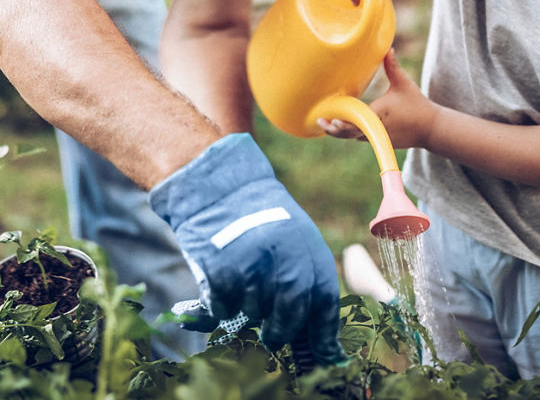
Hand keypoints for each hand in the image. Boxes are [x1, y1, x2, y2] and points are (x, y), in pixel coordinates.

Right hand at [149, 133, 343, 363]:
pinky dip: (221, 305)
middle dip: (281, 330)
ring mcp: (251, 265)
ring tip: (241, 285)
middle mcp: (283, 257)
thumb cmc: (257, 217)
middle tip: (273, 335)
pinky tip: (220, 282)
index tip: (324, 354)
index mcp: (308, 248)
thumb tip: (320, 338)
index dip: (323, 334)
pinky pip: (223, 309)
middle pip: (290, 314)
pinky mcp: (219, 271)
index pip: (323, 302)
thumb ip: (305, 279)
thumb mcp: (293, 238)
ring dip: (247, 310)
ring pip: (254, 313)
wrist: (215, 187)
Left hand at [318, 49, 435, 148]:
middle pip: (350, 133)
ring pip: (354, 136)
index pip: (356, 120)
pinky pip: (362, 137)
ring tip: (325, 124)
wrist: (431, 128)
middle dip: (334, 130)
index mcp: (379, 113)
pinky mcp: (381, 141)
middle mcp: (376, 128)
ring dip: (341, 132)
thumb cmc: (417, 104)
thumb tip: (388, 48)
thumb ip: (392, 67)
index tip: (330, 118)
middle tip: (320, 122)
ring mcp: (378, 137)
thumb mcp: (403, 83)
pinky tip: (340, 127)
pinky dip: (352, 133)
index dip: (342, 122)